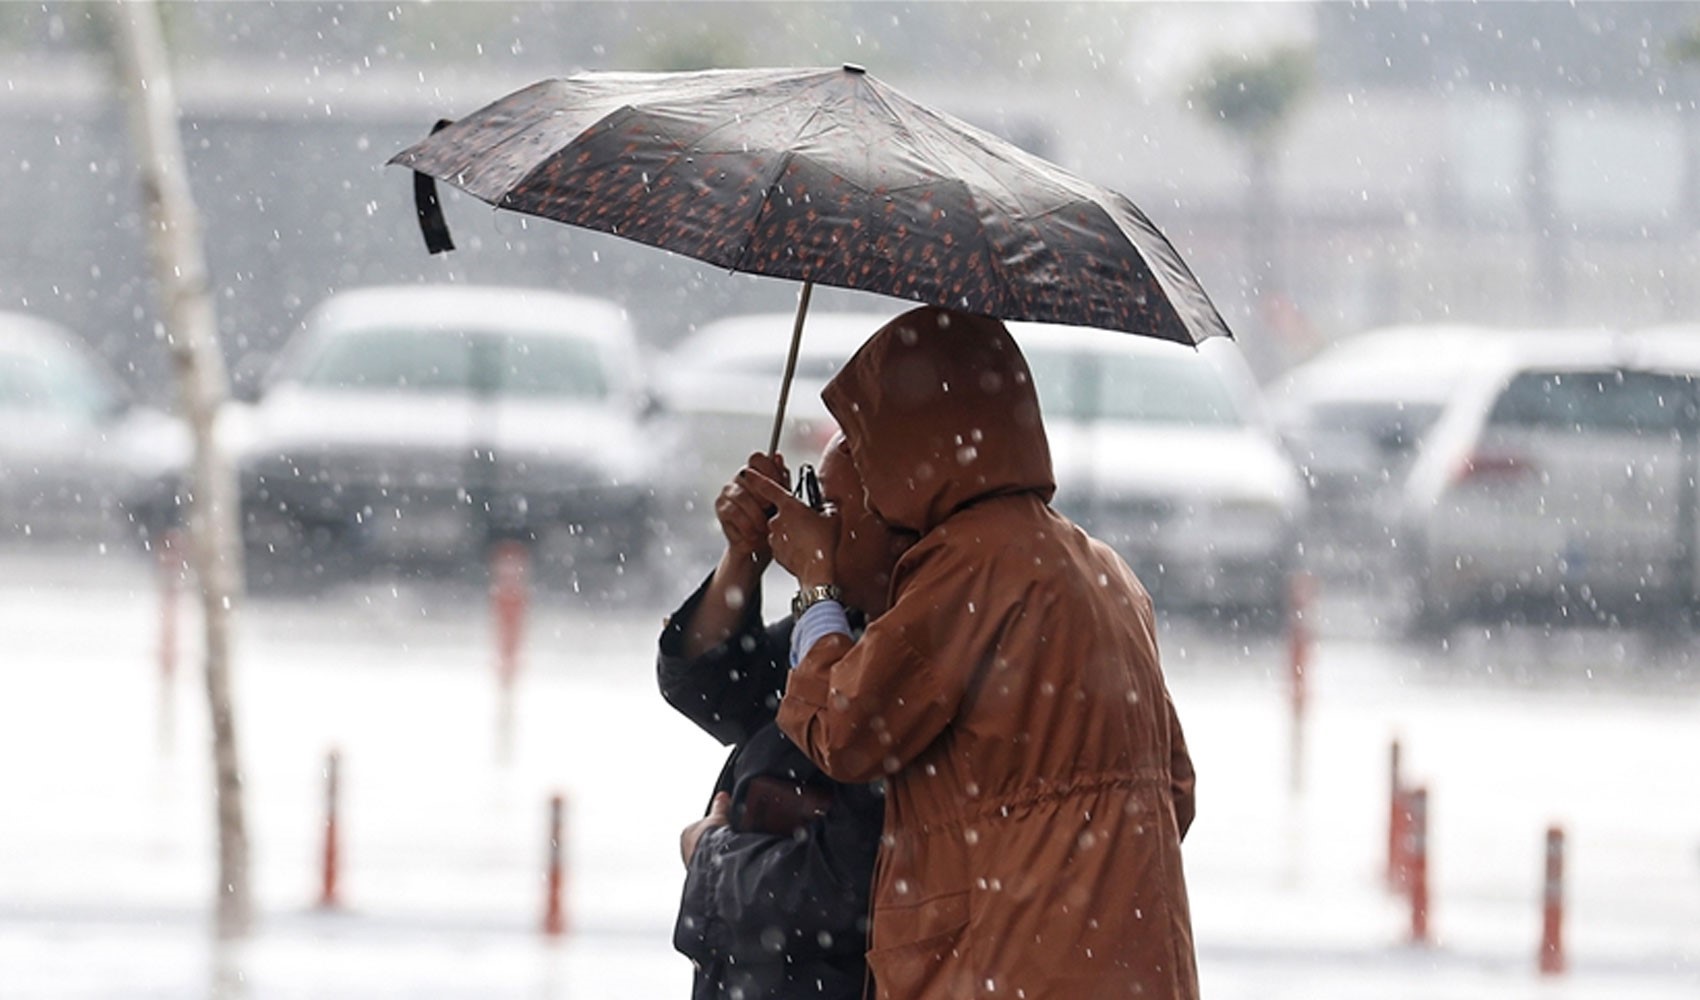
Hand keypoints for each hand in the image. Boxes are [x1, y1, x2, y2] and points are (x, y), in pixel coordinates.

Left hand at [680, 791, 730, 866]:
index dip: (713, 827)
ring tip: (728, 852)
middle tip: (727, 840)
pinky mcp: (699, 873)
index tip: (722, 828)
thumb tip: (722, 797)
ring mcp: (692, 862)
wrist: (713, 859)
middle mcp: (686, 849)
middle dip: (713, 841)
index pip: (700, 827)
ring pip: (705, 855)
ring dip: (714, 854)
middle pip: (703, 842)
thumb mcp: (718, 816)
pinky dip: (716, 864)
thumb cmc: (710, 838)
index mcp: (686, 833)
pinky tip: (725, 863)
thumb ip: (720, 806)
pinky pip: (709, 866)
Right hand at [716, 453, 789, 562]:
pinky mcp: (721, 507)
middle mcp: (740, 478)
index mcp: (756, 471)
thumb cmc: (771, 520)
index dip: (769, 470)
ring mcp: (728, 491)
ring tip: (764, 527)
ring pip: (742, 497)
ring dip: (757, 515)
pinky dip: (747, 526)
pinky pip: (734, 513)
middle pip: (750, 477)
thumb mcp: (782, 498)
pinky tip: (753, 532)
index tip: (778, 485)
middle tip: (772, 510)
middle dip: (764, 497)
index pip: (757, 458)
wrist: (758, 546)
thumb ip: (781, 478)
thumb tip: (778, 457)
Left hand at [737, 468, 837, 587]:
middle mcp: (777, 520)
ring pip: (781, 530)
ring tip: (808, 541)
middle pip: (781, 512)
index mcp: (790, 506)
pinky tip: (803, 550)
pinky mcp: (775, 552)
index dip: (758, 478)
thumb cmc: (823, 544)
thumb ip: (826, 508)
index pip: (768, 487)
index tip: (750, 472)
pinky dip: (790, 546)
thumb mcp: (832, 518)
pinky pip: (781, 545)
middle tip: (809, 525)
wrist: (817, 571)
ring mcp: (774, 537)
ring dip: (792, 532)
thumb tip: (828, 507)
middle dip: (793, 517)